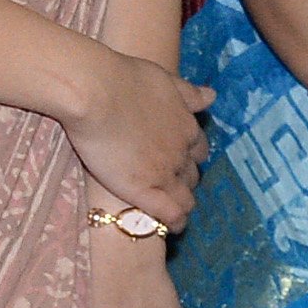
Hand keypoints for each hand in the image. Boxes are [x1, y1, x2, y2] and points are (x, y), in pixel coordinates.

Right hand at [54, 51, 210, 233]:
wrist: (95, 91)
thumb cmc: (123, 78)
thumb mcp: (165, 79)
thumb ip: (188, 93)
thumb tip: (212, 97)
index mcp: (185, 125)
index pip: (198, 149)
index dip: (189, 156)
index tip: (180, 161)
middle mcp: (181, 151)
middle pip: (192, 173)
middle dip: (185, 179)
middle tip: (169, 184)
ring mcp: (164, 172)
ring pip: (185, 196)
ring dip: (181, 202)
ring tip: (172, 209)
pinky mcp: (143, 189)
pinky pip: (170, 213)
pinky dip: (175, 222)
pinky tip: (174, 229)